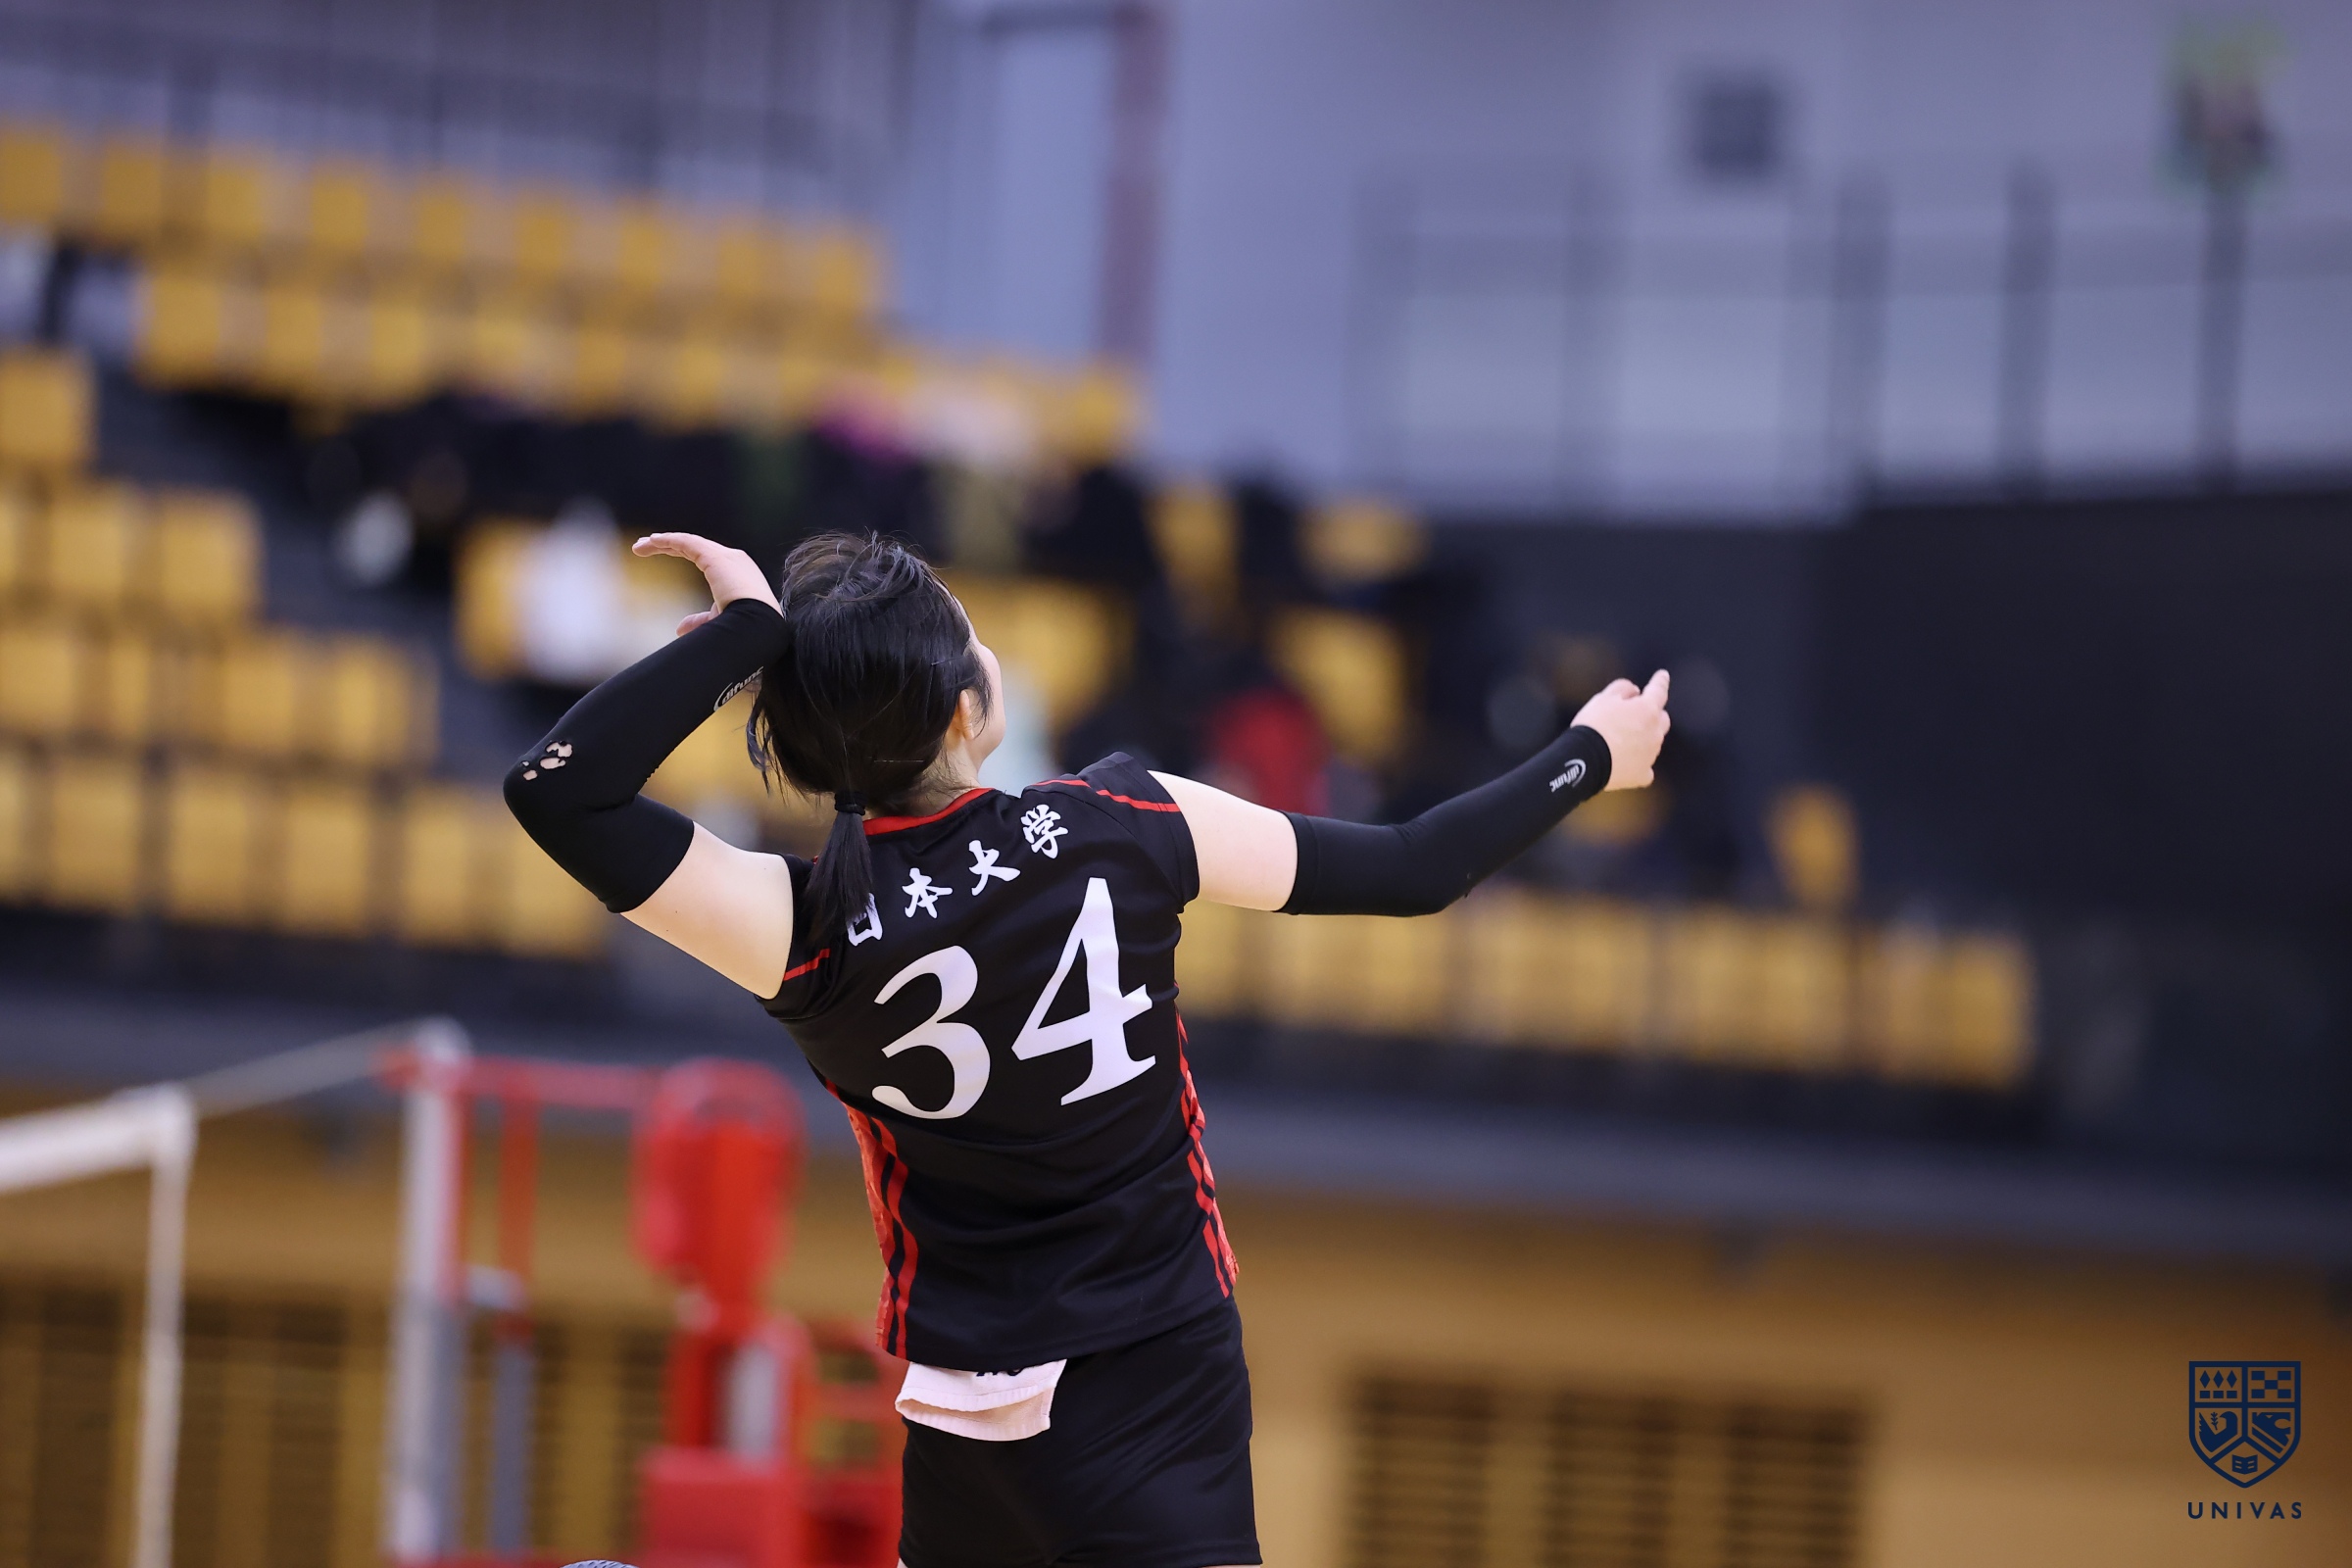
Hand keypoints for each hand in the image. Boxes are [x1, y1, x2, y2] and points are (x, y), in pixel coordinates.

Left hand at [634, 532, 778, 633]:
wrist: (760, 626)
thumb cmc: (746, 628)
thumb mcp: (720, 622)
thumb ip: (701, 621)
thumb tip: (679, 628)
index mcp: (736, 573)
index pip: (704, 557)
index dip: (681, 553)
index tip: (661, 552)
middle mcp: (732, 560)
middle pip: (695, 546)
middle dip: (670, 545)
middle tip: (646, 545)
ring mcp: (725, 556)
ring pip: (687, 542)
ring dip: (663, 542)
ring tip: (640, 545)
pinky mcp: (714, 556)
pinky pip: (686, 542)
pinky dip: (667, 541)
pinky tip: (651, 542)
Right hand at [1572, 669, 1671, 789]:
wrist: (1584, 760)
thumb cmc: (1593, 725)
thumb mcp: (1603, 698)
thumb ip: (1622, 688)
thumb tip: (1634, 692)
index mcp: (1647, 710)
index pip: (1659, 690)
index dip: (1660, 681)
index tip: (1663, 676)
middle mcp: (1655, 732)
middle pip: (1662, 719)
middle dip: (1652, 715)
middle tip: (1634, 715)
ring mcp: (1650, 755)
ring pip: (1653, 742)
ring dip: (1643, 738)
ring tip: (1621, 740)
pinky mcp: (1642, 774)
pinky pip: (1645, 767)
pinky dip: (1637, 763)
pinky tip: (1625, 762)